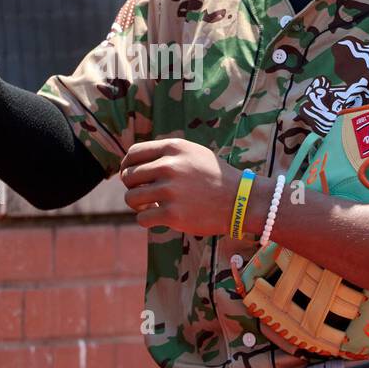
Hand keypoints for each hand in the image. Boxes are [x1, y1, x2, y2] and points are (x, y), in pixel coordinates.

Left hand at [119, 138, 262, 235]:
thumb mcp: (193, 153)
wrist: (241, 200)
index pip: (133, 153)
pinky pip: (142, 218)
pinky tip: (158, 218)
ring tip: (149, 206)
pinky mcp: (173, 214)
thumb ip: (166, 153)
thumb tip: (132, 161)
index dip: (127, 165)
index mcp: (173, 148)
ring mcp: (170, 190)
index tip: (131, 175)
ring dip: (137, 205)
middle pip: (128, 176)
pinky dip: (146, 220)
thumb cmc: (214, 177)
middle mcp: (169, 166)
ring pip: (131, 198)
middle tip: (145, 193)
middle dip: (132, 187)